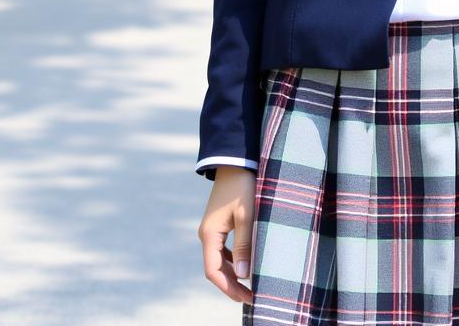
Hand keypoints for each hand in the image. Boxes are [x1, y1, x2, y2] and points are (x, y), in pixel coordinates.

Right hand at [197, 165, 255, 303]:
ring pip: (218, 260)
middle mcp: (206, 234)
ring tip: (251, 284)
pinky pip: (222, 249)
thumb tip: (243, 275)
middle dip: (232, 284)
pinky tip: (246, 264)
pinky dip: (232, 260)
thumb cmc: (242, 187)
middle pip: (215, 269)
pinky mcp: (218, 224)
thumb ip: (244, 245)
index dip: (229, 288)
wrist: (235, 160)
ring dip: (232, 274)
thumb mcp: (246, 216)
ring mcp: (211, 229)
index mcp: (209, 235)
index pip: (213, 272)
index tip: (248, 297)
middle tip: (252, 295)